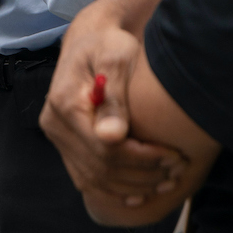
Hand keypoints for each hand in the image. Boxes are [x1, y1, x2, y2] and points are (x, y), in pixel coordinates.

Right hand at [40, 2, 185, 211]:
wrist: (91, 41)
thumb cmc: (108, 44)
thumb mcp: (115, 58)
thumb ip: (115, 93)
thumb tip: (113, 136)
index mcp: (65, 103)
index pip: (105, 148)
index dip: (143, 159)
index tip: (174, 157)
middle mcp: (55, 124)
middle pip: (101, 168)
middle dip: (143, 175)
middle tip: (177, 171)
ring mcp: (58, 138)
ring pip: (95, 180)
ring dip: (133, 187)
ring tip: (167, 180)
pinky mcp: (65, 146)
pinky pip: (88, 179)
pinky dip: (117, 190)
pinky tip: (143, 190)